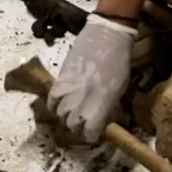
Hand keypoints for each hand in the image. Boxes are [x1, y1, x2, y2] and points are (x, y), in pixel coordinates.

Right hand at [47, 14, 134, 141]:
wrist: (106, 35)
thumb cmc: (119, 62)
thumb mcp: (120, 88)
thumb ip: (108, 107)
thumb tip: (101, 120)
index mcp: (101, 104)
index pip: (89, 133)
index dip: (91, 135)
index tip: (93, 132)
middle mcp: (83, 100)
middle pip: (72, 125)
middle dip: (78, 127)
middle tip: (83, 122)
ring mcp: (70, 90)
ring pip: (60, 114)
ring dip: (66, 116)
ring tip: (72, 112)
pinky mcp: (60, 79)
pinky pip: (52, 99)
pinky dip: (54, 105)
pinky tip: (59, 105)